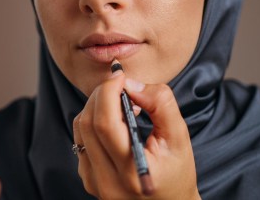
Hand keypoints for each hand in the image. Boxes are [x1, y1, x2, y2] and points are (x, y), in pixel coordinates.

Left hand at [73, 72, 199, 198]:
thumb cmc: (178, 173)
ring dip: (96, 106)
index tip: (120, 76)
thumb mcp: (180, 138)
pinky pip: (81, 140)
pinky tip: (115, 122)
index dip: (109, 92)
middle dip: (101, 95)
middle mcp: (108, 182)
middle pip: (88, 123)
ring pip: (80, 129)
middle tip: (120, 85)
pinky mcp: (88, 180)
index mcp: (133, 172)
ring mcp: (94, 183)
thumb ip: (161, 105)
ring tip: (121, 104)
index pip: (105, 124)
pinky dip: (93, 122)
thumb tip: (131, 84)